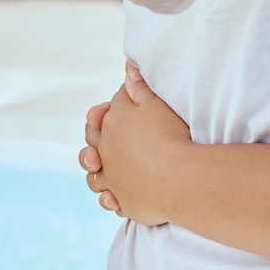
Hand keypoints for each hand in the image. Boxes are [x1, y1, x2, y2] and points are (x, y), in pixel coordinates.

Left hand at [78, 63, 193, 224]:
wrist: (177, 176)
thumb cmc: (168, 136)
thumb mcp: (155, 104)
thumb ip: (138, 87)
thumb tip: (128, 67)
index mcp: (110, 126)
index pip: (102, 114)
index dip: (108, 109)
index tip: (117, 107)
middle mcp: (104, 153)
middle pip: (91, 145)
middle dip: (95, 139)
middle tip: (108, 136)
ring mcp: (112, 179)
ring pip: (95, 176)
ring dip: (99, 172)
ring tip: (107, 169)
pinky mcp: (123, 202)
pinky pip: (111, 200)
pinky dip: (112, 198)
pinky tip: (117, 196)